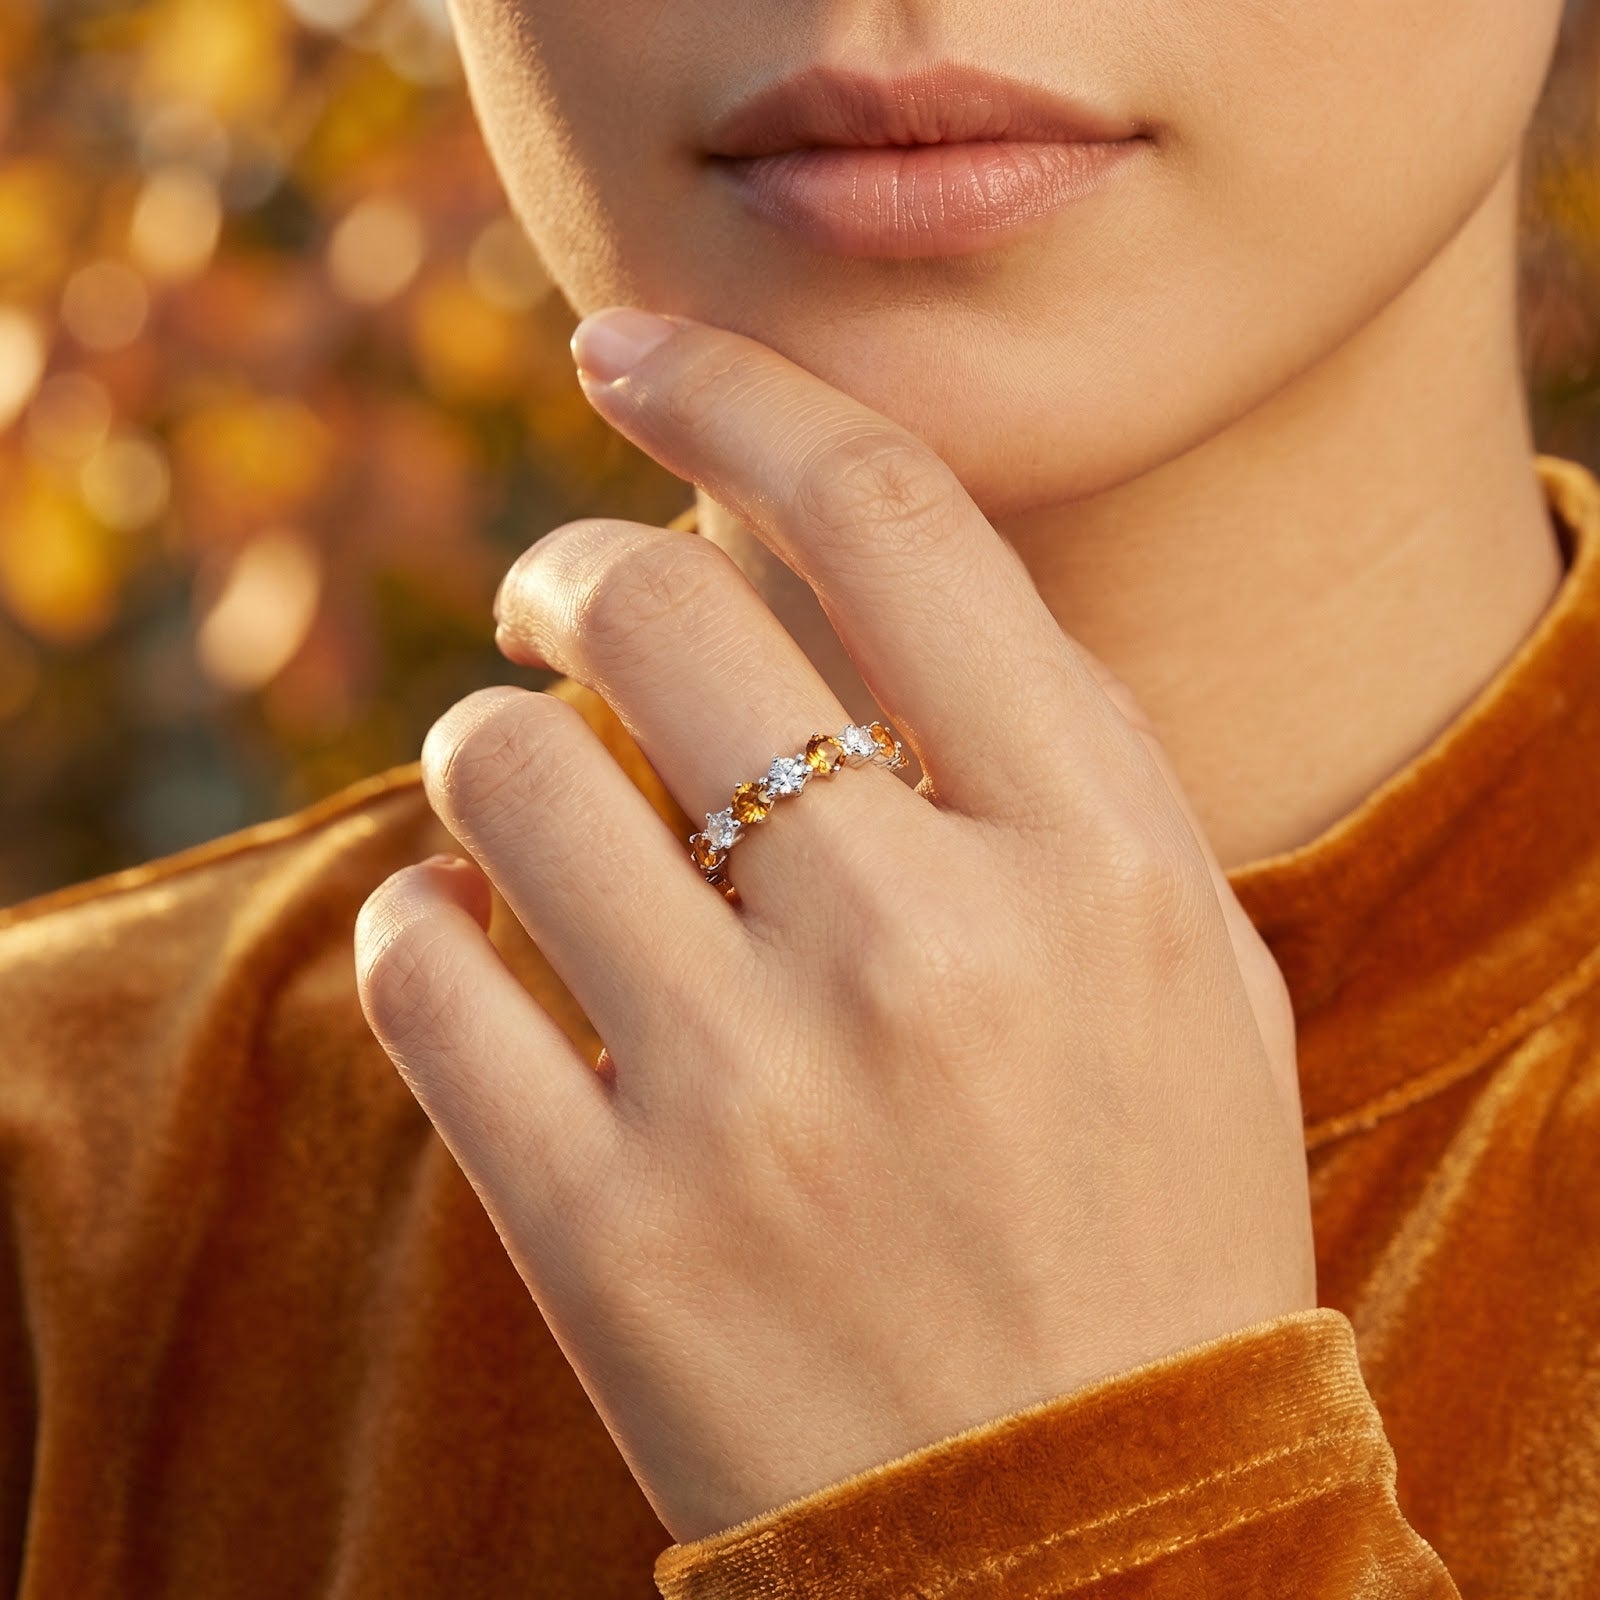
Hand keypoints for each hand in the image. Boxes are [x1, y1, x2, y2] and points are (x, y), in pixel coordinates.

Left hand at [353, 307, 1316, 1545]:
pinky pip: (421, 975)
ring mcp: (756, 1097)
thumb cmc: (1149, 1216)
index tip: (629, 350)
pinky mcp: (608, 1236)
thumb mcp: (1183, 957)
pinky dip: (419, 921)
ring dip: (483, 747)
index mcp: (1099, 859)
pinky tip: (466, 938)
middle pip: (651, 606)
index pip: (891, 514)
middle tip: (553, 600)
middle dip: (566, 568)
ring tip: (519, 791)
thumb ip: (1051, 756)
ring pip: (499, 775)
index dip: (737, 389)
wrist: (1101, 1533)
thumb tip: (843, 579)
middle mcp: (928, 949)